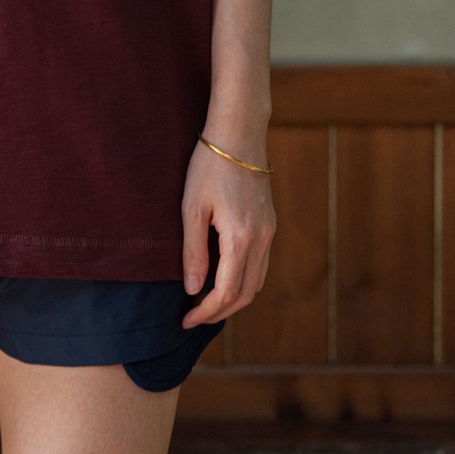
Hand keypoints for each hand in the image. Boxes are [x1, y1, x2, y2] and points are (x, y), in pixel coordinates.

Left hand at [180, 137, 274, 327]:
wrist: (238, 133)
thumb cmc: (209, 166)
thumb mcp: (192, 208)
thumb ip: (193, 252)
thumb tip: (193, 290)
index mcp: (242, 238)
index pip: (226, 292)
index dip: (206, 312)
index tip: (184, 320)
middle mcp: (262, 239)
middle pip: (246, 294)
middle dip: (219, 312)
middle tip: (192, 318)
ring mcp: (270, 232)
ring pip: (256, 282)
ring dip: (233, 299)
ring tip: (205, 304)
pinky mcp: (269, 223)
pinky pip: (260, 265)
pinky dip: (243, 281)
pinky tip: (223, 279)